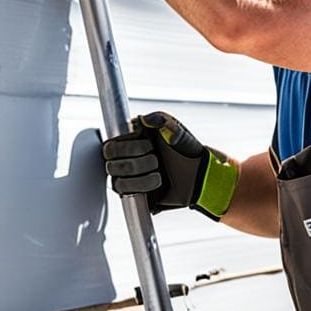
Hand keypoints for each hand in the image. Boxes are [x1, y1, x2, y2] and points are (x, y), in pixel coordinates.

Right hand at [102, 111, 238, 220]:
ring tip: (158, 171)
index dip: (127, 145)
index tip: (147, 144)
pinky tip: (157, 181)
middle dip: (136, 160)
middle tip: (154, 158)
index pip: (112, 143)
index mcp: (132, 138)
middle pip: (111, 161)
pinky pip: (124, 191)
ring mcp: (128, 175)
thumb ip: (162, 120)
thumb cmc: (188, 150)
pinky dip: (142, 186)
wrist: (199, 176)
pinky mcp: (133, 191)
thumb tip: (144, 118)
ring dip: (140, 174)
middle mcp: (126, 156)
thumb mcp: (178, 130)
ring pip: (116, 177)